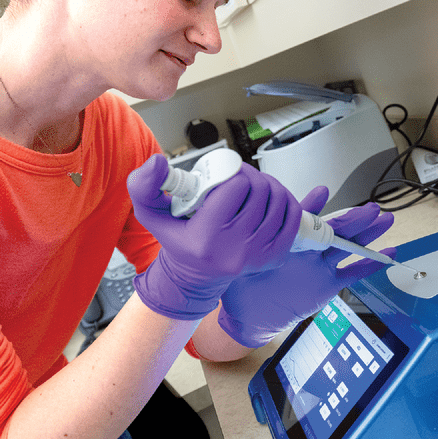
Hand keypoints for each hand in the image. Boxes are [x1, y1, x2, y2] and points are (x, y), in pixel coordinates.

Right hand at [127, 154, 301, 319]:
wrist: (195, 276)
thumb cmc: (178, 240)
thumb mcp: (151, 213)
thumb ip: (144, 186)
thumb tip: (157, 162)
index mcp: (206, 238)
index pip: (237, 187)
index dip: (234, 172)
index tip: (226, 174)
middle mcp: (234, 250)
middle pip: (261, 191)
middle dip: (252, 176)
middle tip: (240, 177)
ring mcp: (258, 256)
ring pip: (279, 201)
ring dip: (269, 186)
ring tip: (253, 187)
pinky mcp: (274, 258)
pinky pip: (292, 218)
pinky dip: (286, 202)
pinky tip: (270, 200)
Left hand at [218, 187, 394, 347]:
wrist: (251, 314)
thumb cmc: (244, 284)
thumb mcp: (244, 260)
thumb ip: (246, 242)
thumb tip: (235, 221)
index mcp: (288, 240)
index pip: (301, 218)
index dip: (312, 206)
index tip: (321, 193)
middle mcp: (308, 249)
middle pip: (334, 230)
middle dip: (353, 218)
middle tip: (370, 207)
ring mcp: (321, 265)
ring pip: (348, 247)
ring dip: (367, 234)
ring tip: (384, 220)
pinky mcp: (329, 284)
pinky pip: (353, 273)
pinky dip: (370, 264)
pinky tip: (388, 253)